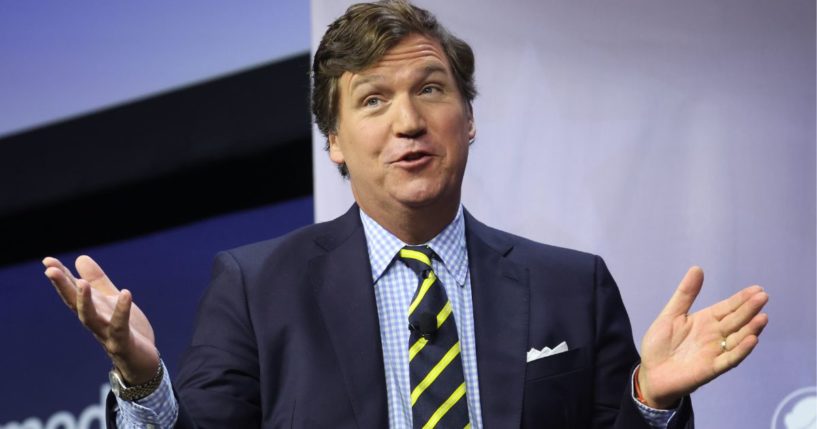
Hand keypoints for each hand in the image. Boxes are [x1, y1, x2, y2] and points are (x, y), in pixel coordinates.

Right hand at [43, 255, 159, 384]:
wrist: (142, 361)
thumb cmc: (125, 331)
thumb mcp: (111, 301)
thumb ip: (97, 281)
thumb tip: (79, 258)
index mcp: (92, 309)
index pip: (73, 292)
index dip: (61, 276)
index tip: (47, 260)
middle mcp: (95, 322)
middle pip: (74, 304)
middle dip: (63, 287)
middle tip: (50, 269)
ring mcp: (106, 334)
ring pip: (90, 318)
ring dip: (84, 302)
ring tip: (82, 283)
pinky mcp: (122, 343)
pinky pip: (120, 327)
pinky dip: (121, 311)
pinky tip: (125, 293)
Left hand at [637, 266, 768, 408]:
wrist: (650, 372)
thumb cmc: (660, 344)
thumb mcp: (671, 314)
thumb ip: (685, 294)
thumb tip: (698, 268)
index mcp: (705, 321)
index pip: (727, 308)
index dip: (741, 299)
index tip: (757, 289)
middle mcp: (714, 335)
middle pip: (736, 321)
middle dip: (749, 309)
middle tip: (763, 297)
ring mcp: (715, 352)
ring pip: (737, 339)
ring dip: (750, 329)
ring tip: (762, 317)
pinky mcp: (711, 368)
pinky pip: (729, 359)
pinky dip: (741, 350)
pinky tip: (751, 339)